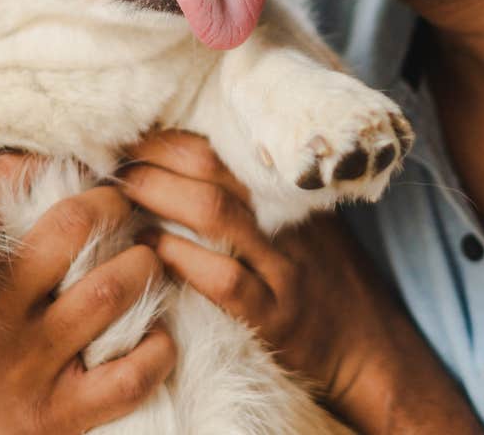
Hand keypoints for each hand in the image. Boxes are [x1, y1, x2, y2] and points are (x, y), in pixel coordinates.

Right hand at [0, 156, 176, 434]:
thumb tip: (11, 166)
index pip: (4, 196)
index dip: (52, 169)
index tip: (84, 167)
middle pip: (70, 230)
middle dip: (112, 207)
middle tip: (128, 206)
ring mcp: (33, 368)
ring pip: (109, 291)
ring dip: (144, 266)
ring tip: (149, 260)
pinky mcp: (62, 415)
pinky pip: (130, 374)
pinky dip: (158, 348)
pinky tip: (159, 336)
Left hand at [118, 131, 483, 433]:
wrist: (366, 343)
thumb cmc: (323, 276)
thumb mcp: (304, 221)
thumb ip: (261, 193)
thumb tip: (188, 162)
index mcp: (289, 193)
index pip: (224, 148)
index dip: (171, 139)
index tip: (134, 138)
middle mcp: (286, 222)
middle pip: (215, 172)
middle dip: (155, 161)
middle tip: (117, 164)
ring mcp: (281, 267)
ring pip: (216, 215)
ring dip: (159, 198)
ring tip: (123, 196)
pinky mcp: (273, 315)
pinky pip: (223, 280)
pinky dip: (181, 259)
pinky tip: (151, 251)